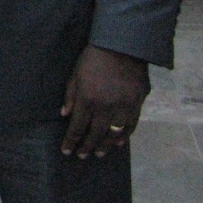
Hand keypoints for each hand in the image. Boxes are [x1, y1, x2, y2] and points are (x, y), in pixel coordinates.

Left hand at [60, 43, 148, 158]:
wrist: (122, 47)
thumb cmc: (94, 58)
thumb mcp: (75, 74)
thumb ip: (70, 96)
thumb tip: (65, 115)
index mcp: (87, 99)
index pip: (77, 126)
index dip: (71, 140)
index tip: (66, 151)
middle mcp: (105, 107)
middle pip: (95, 133)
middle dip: (87, 146)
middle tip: (82, 156)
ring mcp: (123, 107)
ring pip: (114, 134)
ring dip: (105, 146)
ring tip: (99, 153)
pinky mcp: (138, 104)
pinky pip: (131, 126)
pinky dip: (124, 136)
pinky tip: (118, 142)